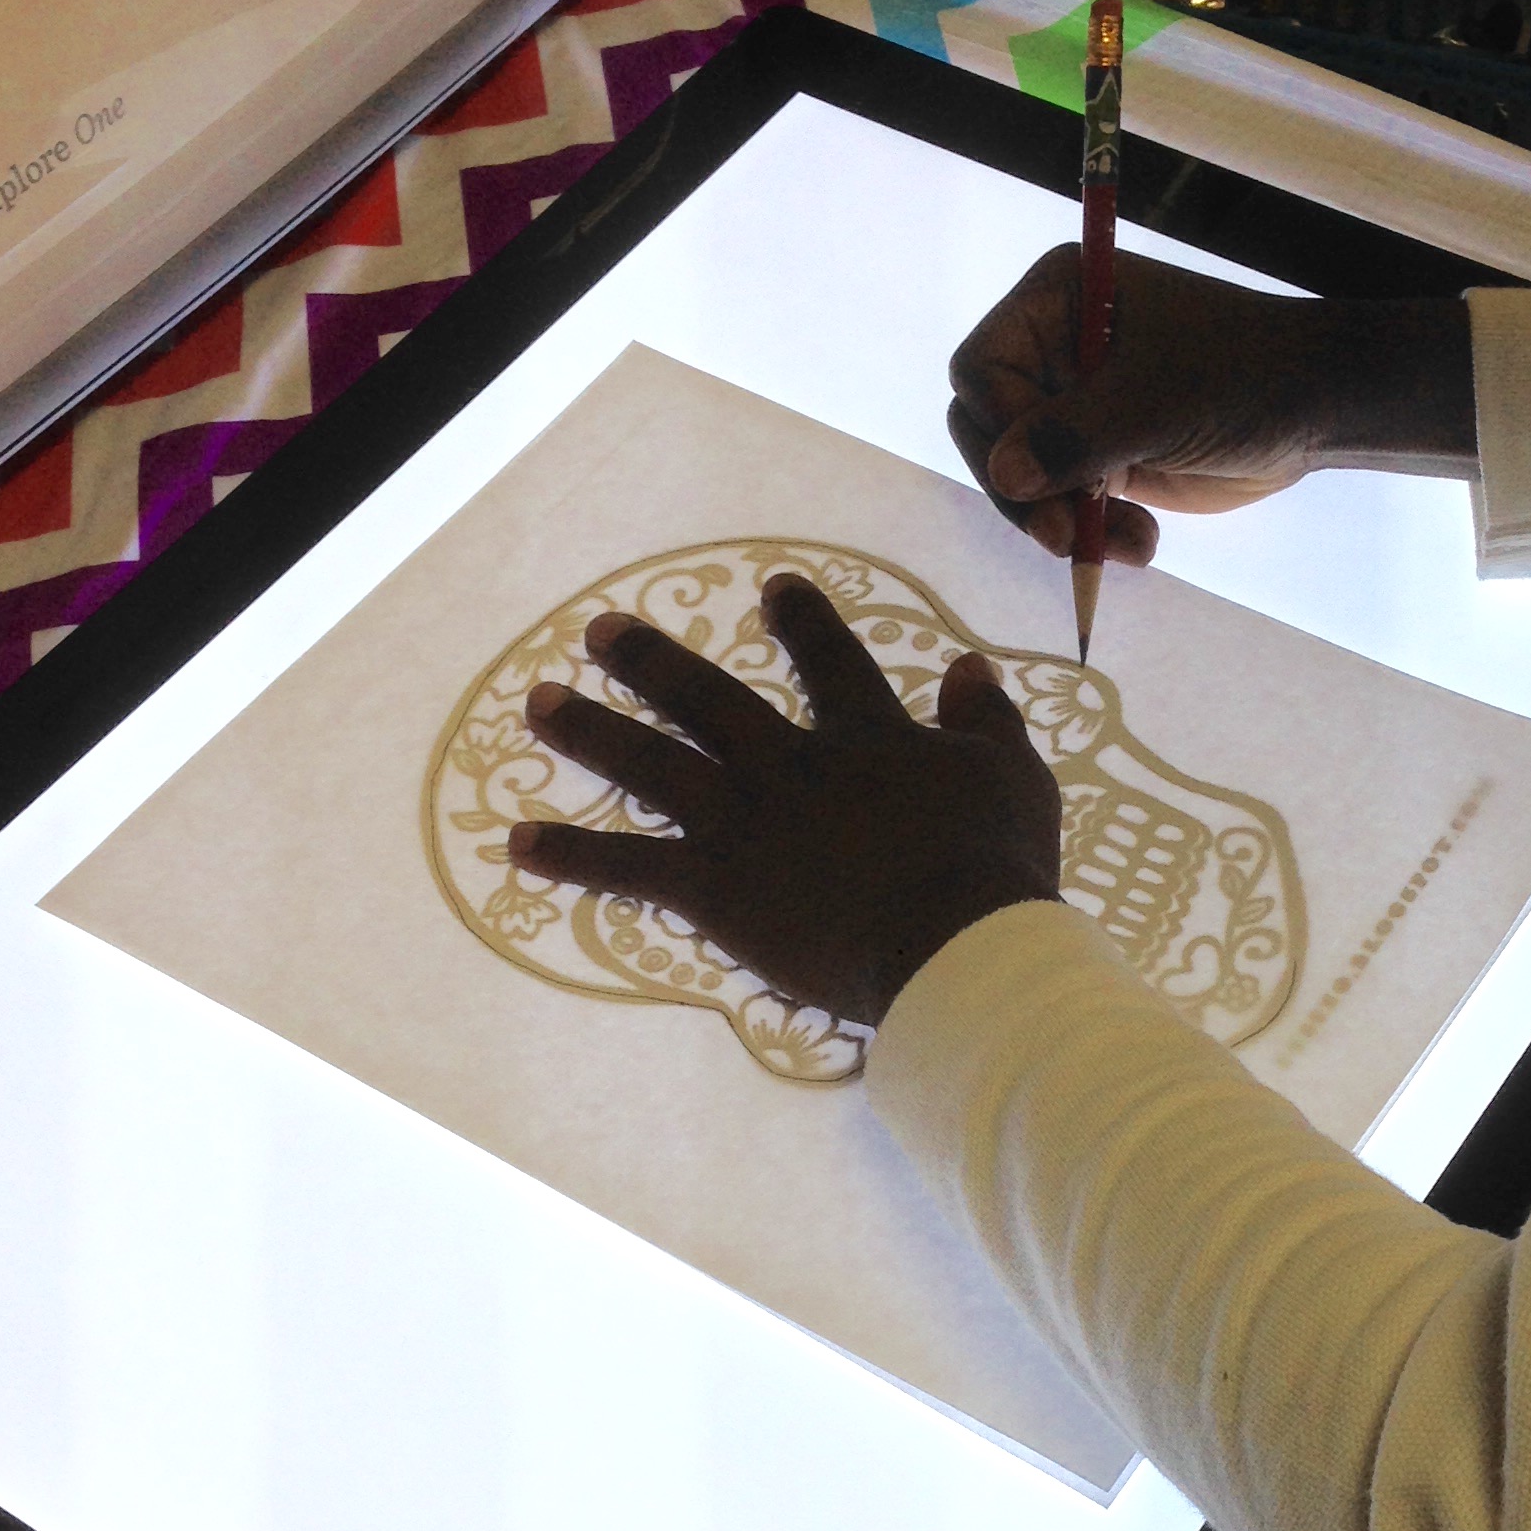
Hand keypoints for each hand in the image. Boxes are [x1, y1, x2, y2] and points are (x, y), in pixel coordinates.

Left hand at [506, 573, 1064, 1027]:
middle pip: (707, 699)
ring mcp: (742, 824)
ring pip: (652, 764)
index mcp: (865, 738)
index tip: (777, 588)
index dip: (804, 622)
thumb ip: (986, 721)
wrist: (952, 942)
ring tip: (541, 702)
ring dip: (591, 730)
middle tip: (600, 631)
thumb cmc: (995, 868)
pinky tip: (518, 841)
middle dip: (652, 661)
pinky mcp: (713, 889)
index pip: (831, 662)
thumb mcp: (1012, 778)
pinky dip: (572, 854)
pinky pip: (628, 867)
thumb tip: (968, 668)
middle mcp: (788, 765)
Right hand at [947, 249, 1477, 565]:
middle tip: (1068, 537)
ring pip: (1019, 477)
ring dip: (1062, 522)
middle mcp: (1052, 347)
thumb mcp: (1158, 400)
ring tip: (1122, 544)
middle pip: (986, 428)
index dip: (1002, 426)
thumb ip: (1077, 434)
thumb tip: (1004, 472)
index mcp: (1058, 300)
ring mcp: (1071, 403)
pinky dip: (1091, 534)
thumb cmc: (1244, 375)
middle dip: (1026, 490)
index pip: (983, 369)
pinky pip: (1061, 504)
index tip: (1043, 476)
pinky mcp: (1096, 454)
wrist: (1314, 408)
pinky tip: (1138, 545)